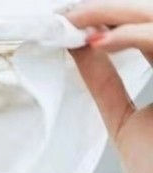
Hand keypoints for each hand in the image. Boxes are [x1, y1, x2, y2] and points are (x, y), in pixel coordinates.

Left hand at [64, 1, 152, 172]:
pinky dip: (130, 36)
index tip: (69, 23)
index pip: (146, 33)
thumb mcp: (125, 123)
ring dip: (112, 14)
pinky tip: (97, 41)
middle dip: (107, 11)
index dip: (111, 22)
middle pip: (152, 17)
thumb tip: (82, 51)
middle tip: (66, 16)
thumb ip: (107, 84)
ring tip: (74, 22)